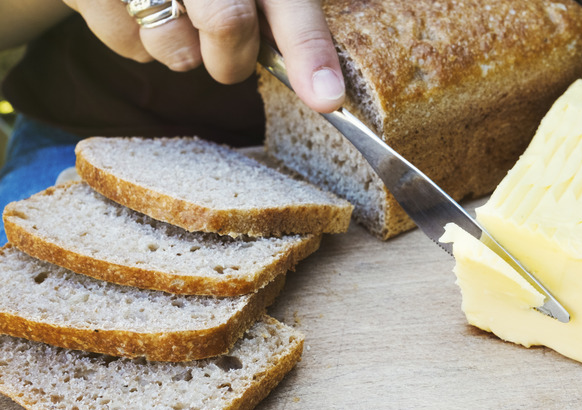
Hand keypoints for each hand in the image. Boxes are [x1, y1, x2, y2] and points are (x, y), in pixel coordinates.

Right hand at [62, 0, 344, 112]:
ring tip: (171, 11)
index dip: (309, 50)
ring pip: (175, 49)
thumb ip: (280, 17)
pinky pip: (125, 45)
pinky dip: (136, 42)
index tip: (327, 98)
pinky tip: (134, 7)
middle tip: (226, 50)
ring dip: (180, 49)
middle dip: (232, 57)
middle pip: (228, 24)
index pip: (289, 3)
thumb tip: (323, 88)